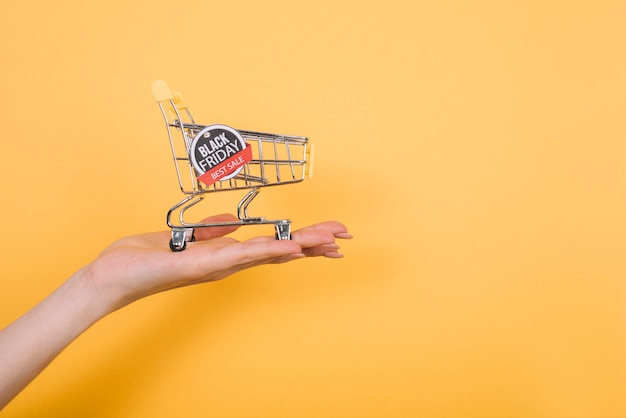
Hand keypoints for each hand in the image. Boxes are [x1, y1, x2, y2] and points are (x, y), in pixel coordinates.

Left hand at [84, 214, 351, 310]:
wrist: (113, 275)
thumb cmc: (145, 258)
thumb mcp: (184, 237)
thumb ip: (210, 231)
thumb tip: (232, 223)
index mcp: (226, 254)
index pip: (272, 245)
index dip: (301, 240)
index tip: (327, 235)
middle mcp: (228, 262)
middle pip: (280, 250)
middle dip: (314, 244)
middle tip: (346, 236)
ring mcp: (219, 265)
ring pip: (269, 252)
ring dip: (302, 245)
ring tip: (331, 240)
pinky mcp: (203, 264)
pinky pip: (241, 254)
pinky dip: (269, 249)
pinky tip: (291, 245)